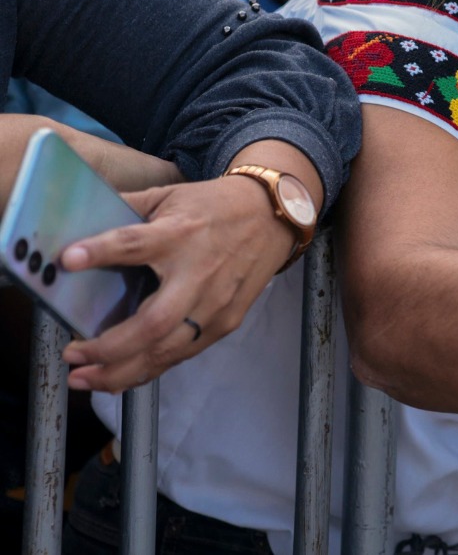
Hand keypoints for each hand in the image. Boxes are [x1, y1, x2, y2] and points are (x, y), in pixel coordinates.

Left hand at [57, 175, 296, 391]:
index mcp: (180, 233)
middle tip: (73, 355)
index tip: (67, 260)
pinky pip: (183, 352)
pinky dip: (150, 368)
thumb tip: (73, 226)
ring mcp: (217, 302)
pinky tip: (122, 376)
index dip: (101, 252)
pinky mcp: (227, 320)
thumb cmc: (214, 206)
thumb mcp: (169, 197)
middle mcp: (199, 272)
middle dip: (110, 347)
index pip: (135, 244)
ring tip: (86, 378)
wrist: (272, 216)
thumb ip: (126, 211)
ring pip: (168, 349)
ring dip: (123, 371)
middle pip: (154, 322)